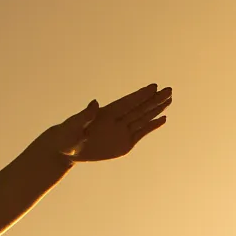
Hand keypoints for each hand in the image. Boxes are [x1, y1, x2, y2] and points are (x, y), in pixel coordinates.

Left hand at [49, 84, 171, 161]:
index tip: (154, 86)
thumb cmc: (66, 137)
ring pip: (143, 118)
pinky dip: (152, 126)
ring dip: (156, 109)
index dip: (140, 95)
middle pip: (139, 108)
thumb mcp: (73, 127)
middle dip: (154, 99)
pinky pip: (141, 133)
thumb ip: (85, 115)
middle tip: (169, 89)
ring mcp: (121, 131)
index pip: (127, 103)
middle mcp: (117, 120)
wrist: (65, 149)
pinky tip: (162, 119)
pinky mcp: (124, 144)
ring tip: (169, 99)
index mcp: (106, 114)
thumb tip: (94, 102)